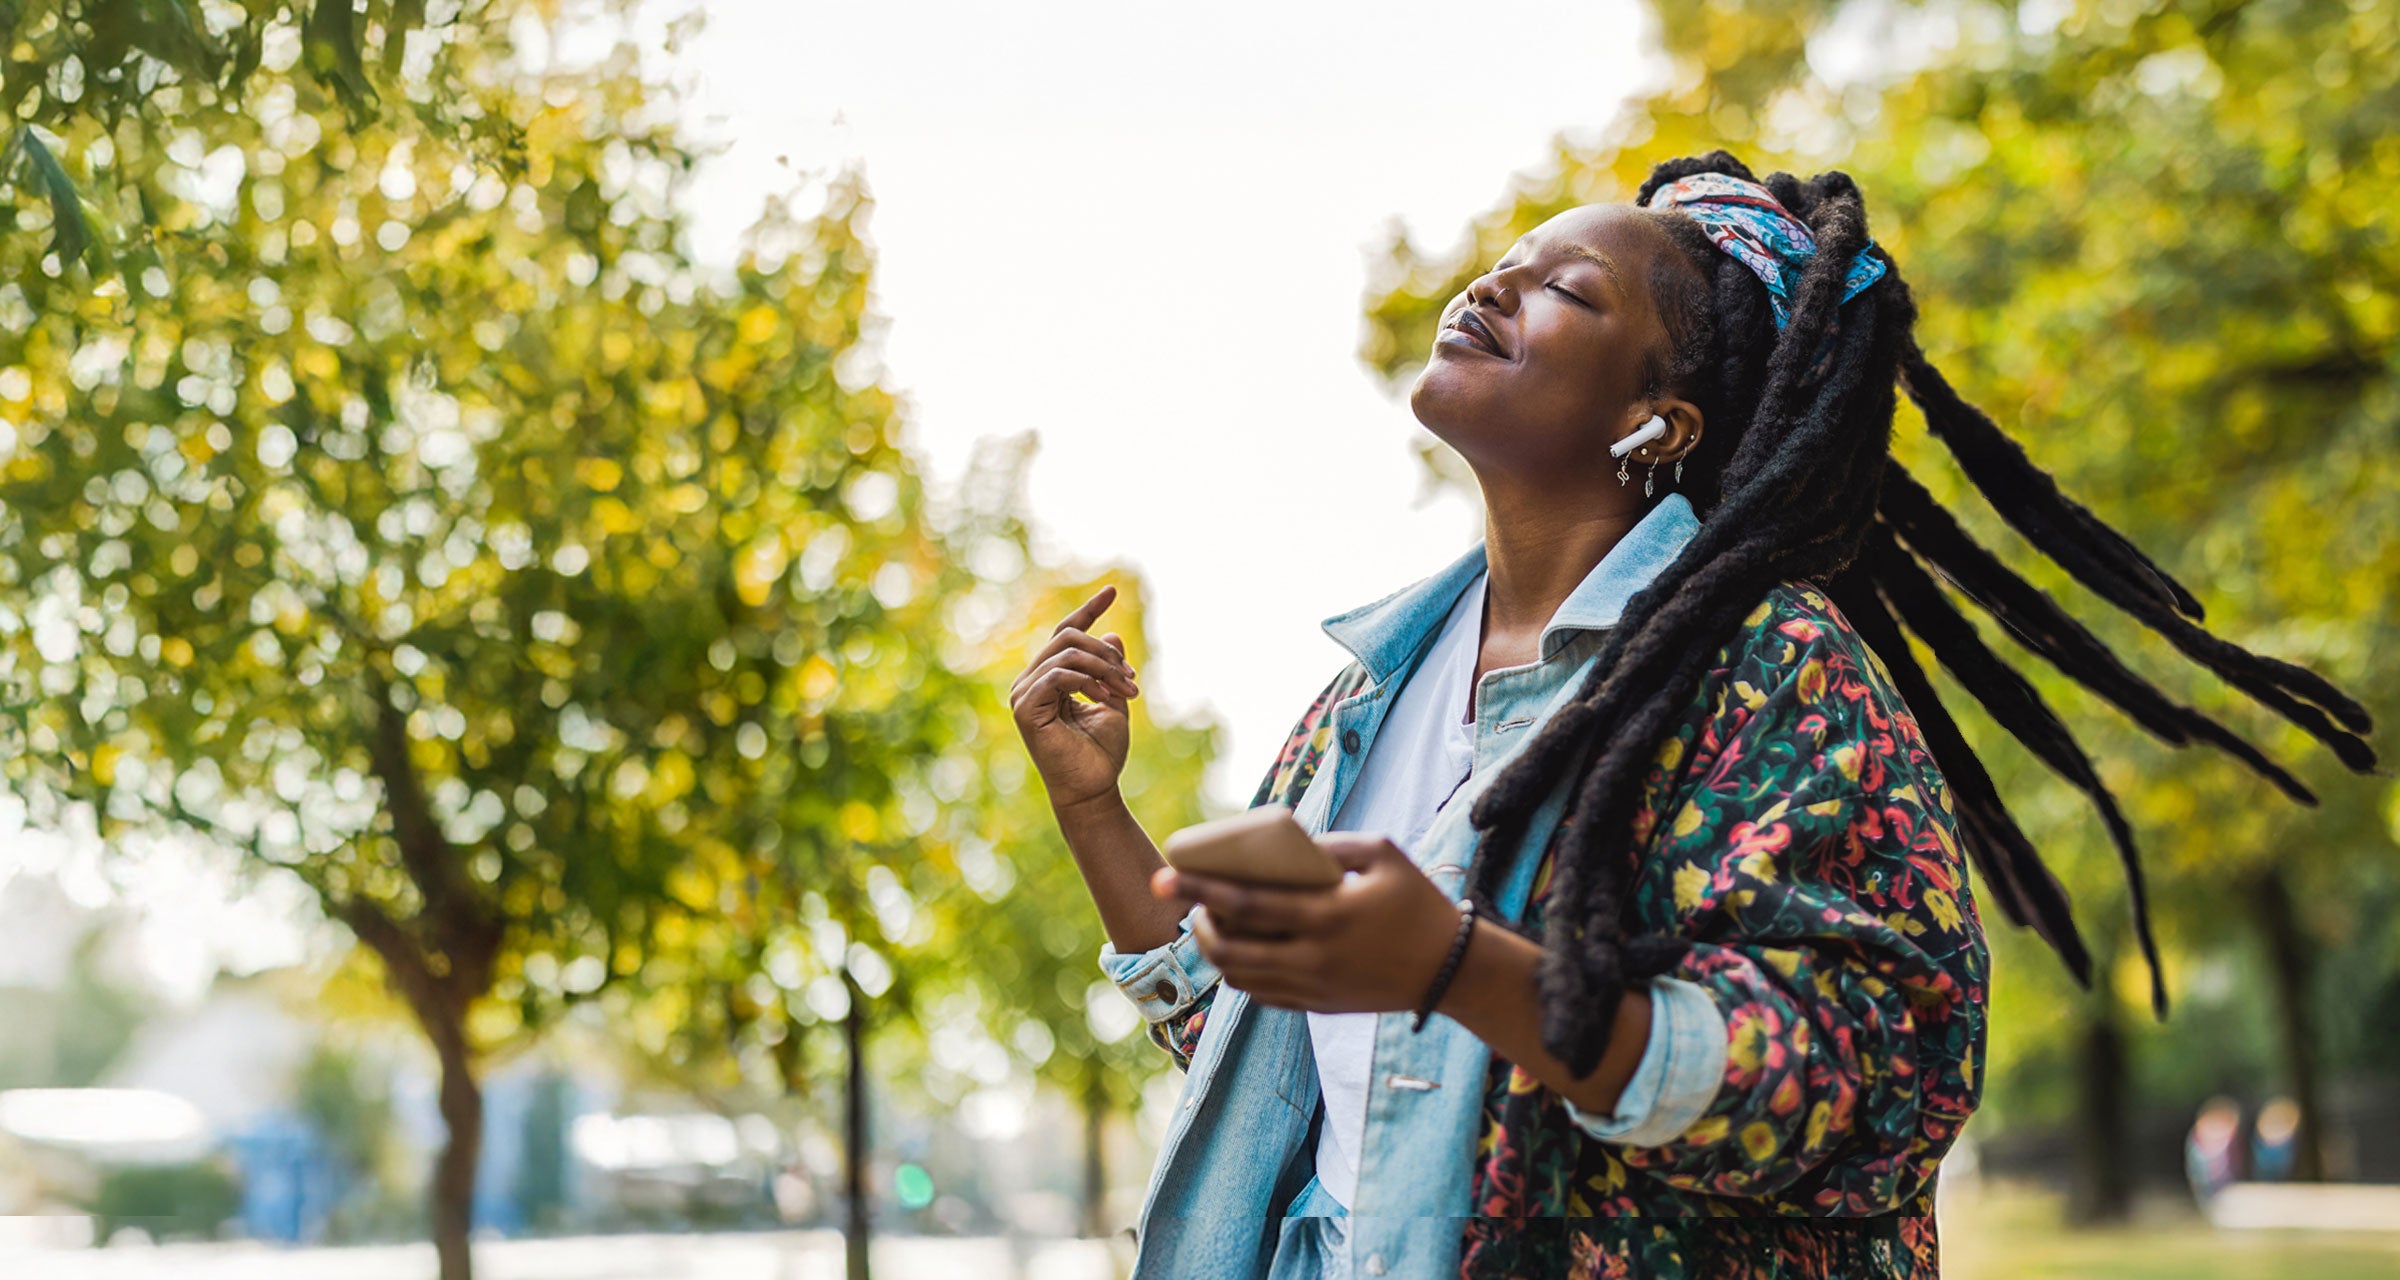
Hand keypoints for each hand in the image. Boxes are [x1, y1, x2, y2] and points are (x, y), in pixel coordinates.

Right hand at [1009, 585, 1142, 812]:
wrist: (1093, 790)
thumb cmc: (1101, 754)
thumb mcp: (1113, 700)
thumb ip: (1110, 669)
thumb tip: (1112, 634)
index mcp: (1048, 679)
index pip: (1064, 634)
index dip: (1088, 610)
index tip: (1113, 590)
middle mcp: (1030, 682)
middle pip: (1067, 638)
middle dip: (1106, 652)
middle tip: (1132, 678)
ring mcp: (1024, 694)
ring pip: (1066, 653)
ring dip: (1104, 668)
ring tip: (1127, 691)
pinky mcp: (1026, 708)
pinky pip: (1059, 675)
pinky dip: (1088, 682)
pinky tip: (1105, 699)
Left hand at [1152, 833, 1463, 1013]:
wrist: (1452, 969)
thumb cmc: (1418, 902)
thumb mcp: (1383, 854)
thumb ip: (1332, 844)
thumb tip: (1286, 844)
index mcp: (1326, 915)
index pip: (1244, 905)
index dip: (1198, 890)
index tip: (1163, 876)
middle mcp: (1314, 957)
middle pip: (1231, 949)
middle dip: (1197, 924)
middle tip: (1186, 901)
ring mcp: (1314, 988)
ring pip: (1241, 979)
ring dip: (1215, 953)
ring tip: (1209, 926)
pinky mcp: (1319, 1007)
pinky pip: (1263, 996)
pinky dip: (1241, 975)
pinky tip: (1238, 953)